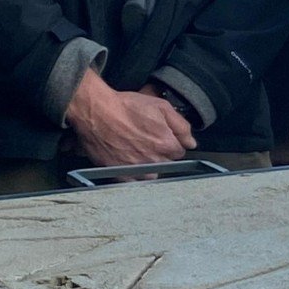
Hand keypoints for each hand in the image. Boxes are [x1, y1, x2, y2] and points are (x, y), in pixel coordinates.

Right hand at [66, 70, 193, 166]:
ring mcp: (135, 168)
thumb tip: (191, 142)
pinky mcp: (118, 173)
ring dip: (148, 166)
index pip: (180, 151)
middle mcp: (153, 160)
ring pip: (151, 174)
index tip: (163, 136)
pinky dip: (132, 175)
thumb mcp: (162, 107)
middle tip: (147, 141)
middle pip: (166, 163)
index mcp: (166, 145)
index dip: (172, 142)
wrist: (97, 112)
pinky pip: (132, 181)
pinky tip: (128, 162)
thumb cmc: (126, 107)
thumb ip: (181, 127)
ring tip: (138, 152)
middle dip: (161, 154)